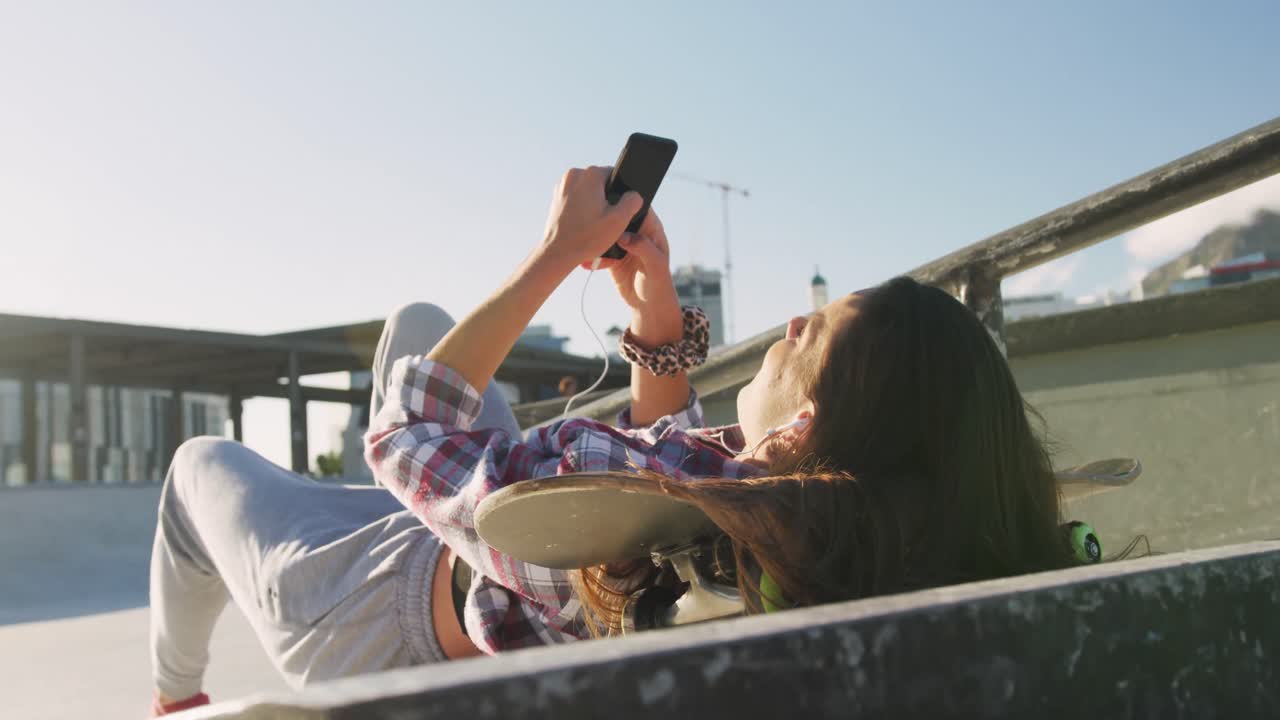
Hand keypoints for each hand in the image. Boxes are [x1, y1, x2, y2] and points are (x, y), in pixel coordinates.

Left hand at [541, 166, 642, 267]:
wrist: (558, 253)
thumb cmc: (587, 238)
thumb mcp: (619, 220)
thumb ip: (632, 201)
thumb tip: (634, 194)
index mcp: (590, 175)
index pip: (615, 174)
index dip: (620, 193)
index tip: (616, 210)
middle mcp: (574, 174)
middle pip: (601, 182)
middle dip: (606, 199)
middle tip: (605, 220)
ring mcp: (562, 185)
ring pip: (589, 190)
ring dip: (594, 204)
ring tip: (593, 223)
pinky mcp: (557, 197)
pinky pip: (577, 198)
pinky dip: (582, 208)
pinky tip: (582, 224)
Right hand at [590, 209, 682, 346]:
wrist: (649, 306)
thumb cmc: (659, 284)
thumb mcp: (655, 265)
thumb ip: (643, 247)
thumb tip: (624, 235)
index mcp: (651, 228)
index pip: (638, 207)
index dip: (625, 201)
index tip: (608, 201)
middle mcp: (636, 233)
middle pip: (618, 218)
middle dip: (604, 219)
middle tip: (590, 223)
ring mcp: (623, 245)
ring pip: (606, 233)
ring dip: (594, 239)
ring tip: (583, 244)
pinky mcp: (612, 257)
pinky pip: (599, 252)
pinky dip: (591, 256)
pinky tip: (585, 263)